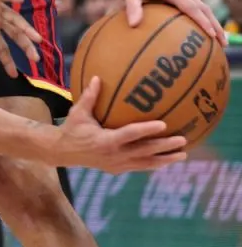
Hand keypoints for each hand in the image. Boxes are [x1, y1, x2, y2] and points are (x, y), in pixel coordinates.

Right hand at [52, 77, 187, 172]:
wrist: (63, 152)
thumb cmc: (72, 129)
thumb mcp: (79, 112)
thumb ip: (90, 96)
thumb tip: (98, 77)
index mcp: (106, 140)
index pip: (130, 134)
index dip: (147, 130)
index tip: (163, 124)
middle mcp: (114, 155)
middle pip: (144, 151)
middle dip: (164, 146)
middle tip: (182, 139)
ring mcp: (117, 164)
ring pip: (146, 163)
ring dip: (165, 159)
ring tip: (182, 154)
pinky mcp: (118, 169)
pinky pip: (140, 167)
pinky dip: (154, 164)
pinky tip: (166, 160)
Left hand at [111, 0, 225, 45]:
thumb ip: (132, 7)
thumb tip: (133, 24)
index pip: (192, 7)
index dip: (203, 21)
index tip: (212, 35)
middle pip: (204, 9)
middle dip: (215, 25)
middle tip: (223, 43)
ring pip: (202, 8)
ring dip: (212, 23)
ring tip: (219, 41)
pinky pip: (194, 8)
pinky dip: (202, 20)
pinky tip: (200, 33)